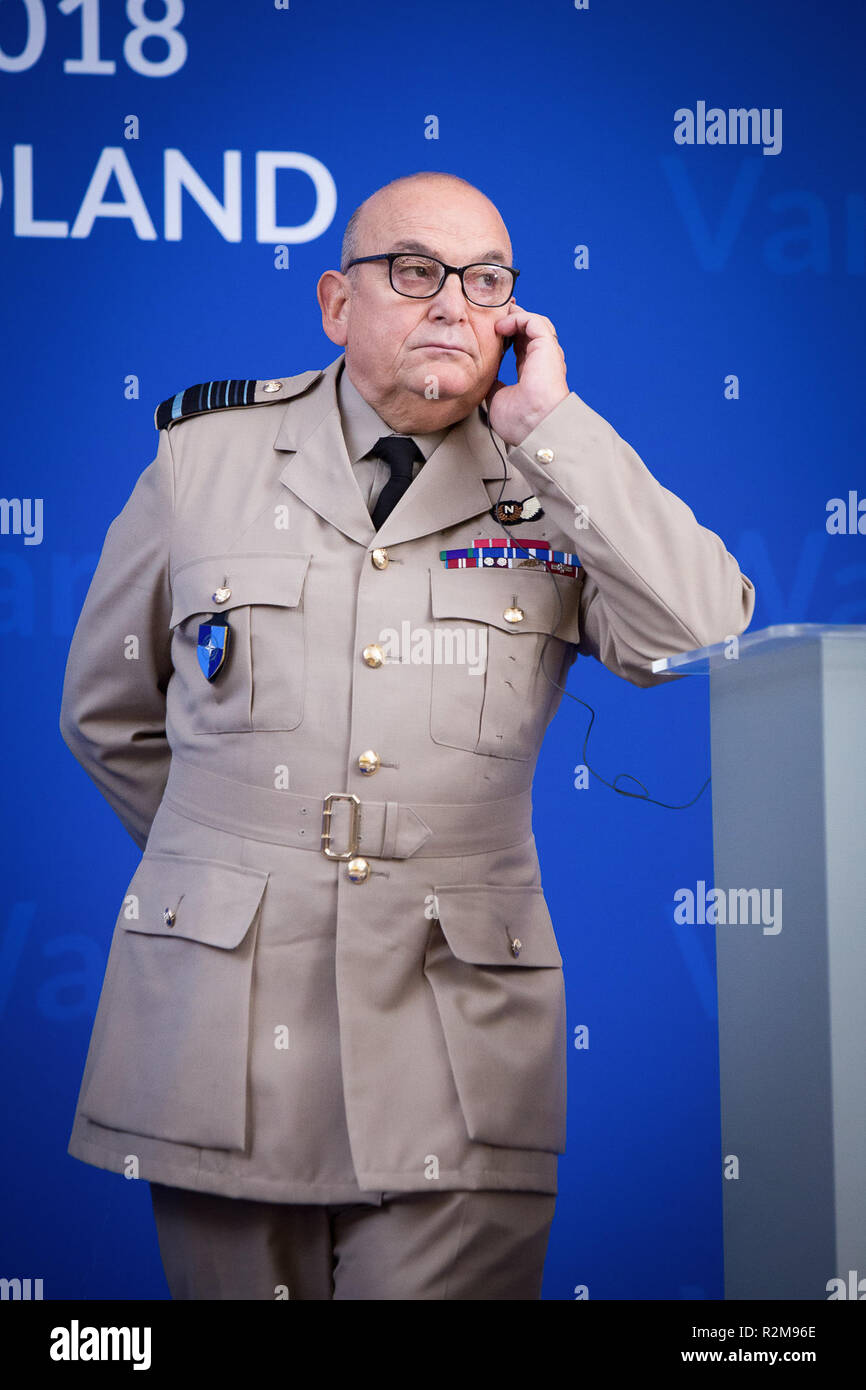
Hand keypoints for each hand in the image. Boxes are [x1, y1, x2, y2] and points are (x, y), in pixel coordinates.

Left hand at [485, 302, 569, 445]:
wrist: (537, 426)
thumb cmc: (521, 422)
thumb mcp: (498, 400)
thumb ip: (493, 384)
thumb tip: (484, 377)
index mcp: (532, 373)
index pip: (520, 347)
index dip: (507, 336)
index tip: (489, 331)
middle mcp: (541, 361)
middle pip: (527, 330)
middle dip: (510, 319)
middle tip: (491, 315)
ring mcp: (546, 353)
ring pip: (533, 322)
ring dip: (514, 316)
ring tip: (495, 317)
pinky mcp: (547, 346)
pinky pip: (533, 321)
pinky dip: (517, 319)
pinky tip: (500, 326)